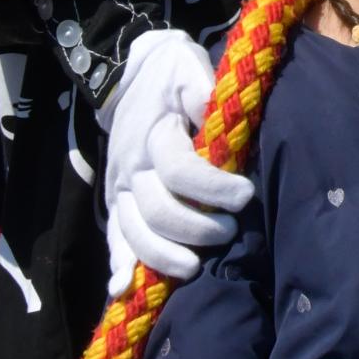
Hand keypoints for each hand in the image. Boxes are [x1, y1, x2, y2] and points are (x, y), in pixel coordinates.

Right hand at [95, 29, 254, 295]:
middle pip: (158, 211)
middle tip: (231, 229)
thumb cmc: (174, 75)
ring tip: (196, 266)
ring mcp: (120, 190)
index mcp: (153, 135)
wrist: (132, 76)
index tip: (246, 192)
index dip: (215, 187)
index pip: (180, 170)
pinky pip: (112, 239)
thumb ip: (203, 92)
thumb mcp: (191, 70)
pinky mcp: (115, 203)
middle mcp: (131, 168)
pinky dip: (117, 266)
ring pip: (134, 234)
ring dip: (165, 256)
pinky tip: (124, 289)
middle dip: (197, 228)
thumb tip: (218, 117)